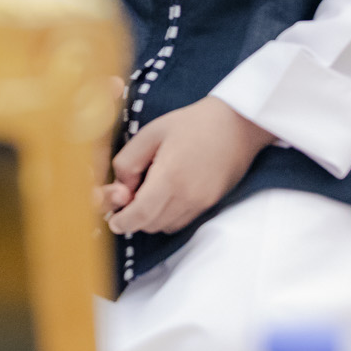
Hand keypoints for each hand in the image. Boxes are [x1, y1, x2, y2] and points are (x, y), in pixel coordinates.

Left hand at [104, 97, 273, 235]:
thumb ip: (128, 161)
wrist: (237, 124)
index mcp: (169, 177)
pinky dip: (168, 216)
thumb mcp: (151, 132)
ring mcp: (201, 203)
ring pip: (166, 226)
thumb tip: (122, 187)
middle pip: (151, 225)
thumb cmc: (192, 123)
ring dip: (151, 218)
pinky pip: (182, 221)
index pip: (140, 215)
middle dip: (134, 218)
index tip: (114, 220)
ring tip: (149, 193)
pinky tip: (167, 195)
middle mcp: (187, 196)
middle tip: (129, 199)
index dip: (123, 222)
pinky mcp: (211, 204)